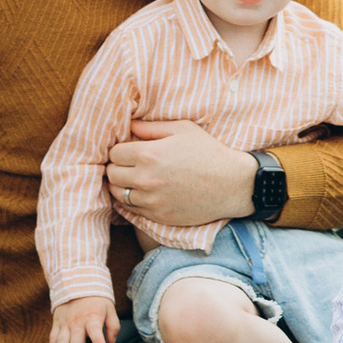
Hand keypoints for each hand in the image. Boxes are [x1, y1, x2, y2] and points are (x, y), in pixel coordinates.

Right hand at [48, 296, 120, 342]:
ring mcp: (64, 324)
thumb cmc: (96, 300)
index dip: (98, 340)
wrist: (76, 282)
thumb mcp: (109, 308)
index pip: (95, 330)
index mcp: (92, 317)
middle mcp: (77, 322)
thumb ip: (113, 326)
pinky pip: (52, 341)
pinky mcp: (56, 324)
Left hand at [106, 120, 256, 233]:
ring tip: (135, 178)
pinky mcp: (158, 216)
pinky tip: (145, 192)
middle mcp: (146, 179)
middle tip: (130, 164)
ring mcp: (151, 201)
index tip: (129, 149)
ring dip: (122, 185)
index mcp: (149, 154)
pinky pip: (132, 210)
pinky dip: (133, 201)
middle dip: (117, 167)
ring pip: (117, 194)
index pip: (114, 153)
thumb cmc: (208, 151)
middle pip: (111, 174)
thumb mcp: (182, 129)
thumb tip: (129, 125)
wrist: (231, 184)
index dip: (120, 150)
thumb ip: (151, 127)